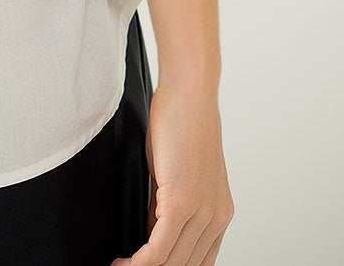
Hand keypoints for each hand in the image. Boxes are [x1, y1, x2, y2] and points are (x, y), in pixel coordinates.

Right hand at [111, 81, 234, 265]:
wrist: (189, 94)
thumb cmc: (181, 124)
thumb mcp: (177, 175)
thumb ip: (168, 207)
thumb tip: (151, 232)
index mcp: (219, 214)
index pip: (197, 262)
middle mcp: (216, 218)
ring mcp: (202, 212)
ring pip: (170, 263)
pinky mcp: (183, 203)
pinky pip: (159, 249)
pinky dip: (138, 262)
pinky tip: (123, 262)